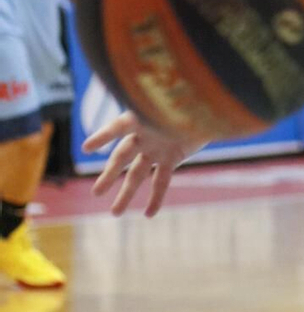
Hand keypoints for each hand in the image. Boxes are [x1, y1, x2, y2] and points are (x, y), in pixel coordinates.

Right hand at [84, 110, 207, 216]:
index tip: (86, 148)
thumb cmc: (189, 97)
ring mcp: (158, 147)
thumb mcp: (172, 100)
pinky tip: (149, 214)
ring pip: (138, 174)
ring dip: (127, 193)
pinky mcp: (173, 157)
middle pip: (122, 157)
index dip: (102, 137)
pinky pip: (161, 181)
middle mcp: (145, 134)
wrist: (210, 104)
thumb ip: (156, 109)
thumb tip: (127, 125)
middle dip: (109, 175)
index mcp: (140, 116)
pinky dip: (156, 197)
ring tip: (115, 213)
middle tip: (96, 193)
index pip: (117, 127)